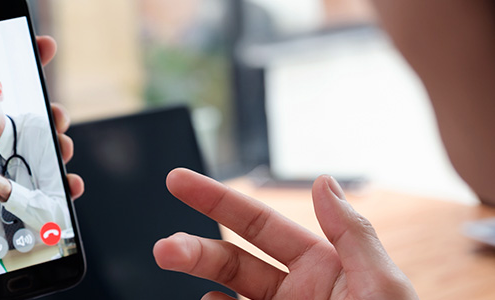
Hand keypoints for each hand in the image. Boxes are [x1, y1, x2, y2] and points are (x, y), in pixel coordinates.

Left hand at [0, 36, 82, 299]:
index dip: (15, 72)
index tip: (43, 48)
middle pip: (19, 134)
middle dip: (45, 117)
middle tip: (56, 114)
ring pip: (37, 167)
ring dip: (58, 151)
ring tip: (64, 147)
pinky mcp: (7, 232)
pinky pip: (44, 208)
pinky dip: (63, 195)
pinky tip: (70, 188)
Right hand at [153, 168, 417, 299]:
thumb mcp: (382, 286)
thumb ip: (351, 234)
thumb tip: (323, 182)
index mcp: (323, 266)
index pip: (259, 224)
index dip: (216, 199)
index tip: (177, 181)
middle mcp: (295, 292)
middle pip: (230, 259)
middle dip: (193, 248)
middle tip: (164, 249)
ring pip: (222, 294)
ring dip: (196, 280)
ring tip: (175, 272)